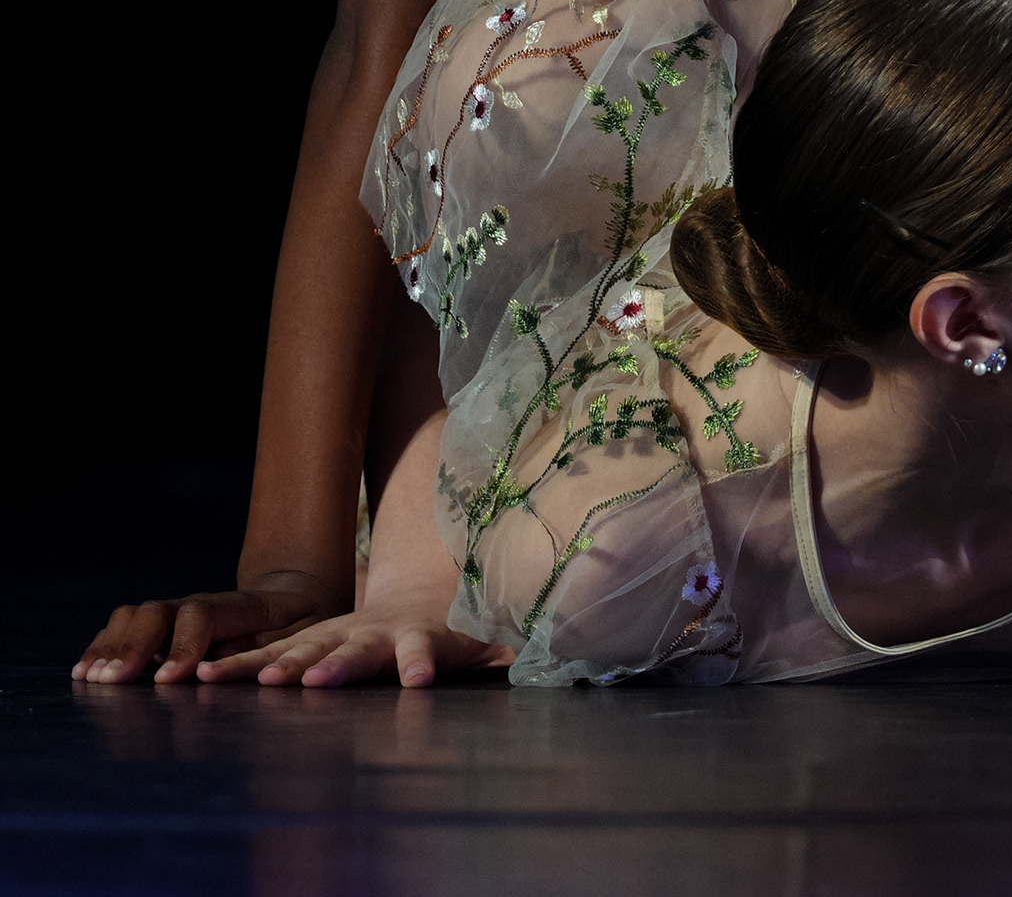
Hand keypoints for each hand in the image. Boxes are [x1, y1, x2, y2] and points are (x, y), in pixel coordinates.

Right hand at [74, 573, 346, 684]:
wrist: (293, 598)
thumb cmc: (301, 625)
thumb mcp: (303, 637)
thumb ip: (272, 652)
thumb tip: (226, 671)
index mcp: (242, 607)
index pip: (202, 615)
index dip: (183, 646)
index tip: (168, 681)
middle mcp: (203, 605)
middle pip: (160, 611)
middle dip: (135, 645)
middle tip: (114, 681)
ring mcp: (179, 613)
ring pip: (138, 615)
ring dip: (114, 645)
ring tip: (93, 678)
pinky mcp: (164, 628)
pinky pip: (126, 627)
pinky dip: (103, 646)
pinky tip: (84, 672)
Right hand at [202, 601, 514, 687]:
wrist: (419, 583)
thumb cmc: (458, 624)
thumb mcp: (489, 634)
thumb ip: (512, 644)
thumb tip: (558, 650)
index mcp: (422, 634)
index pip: (422, 649)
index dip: (419, 662)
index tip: (417, 678)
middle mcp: (376, 632)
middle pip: (357, 650)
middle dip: (339, 665)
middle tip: (317, 681)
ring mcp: (340, 632)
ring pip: (307, 647)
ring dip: (283, 665)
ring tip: (255, 681)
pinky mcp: (311, 640)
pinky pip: (272, 654)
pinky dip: (240, 665)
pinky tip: (200, 677)